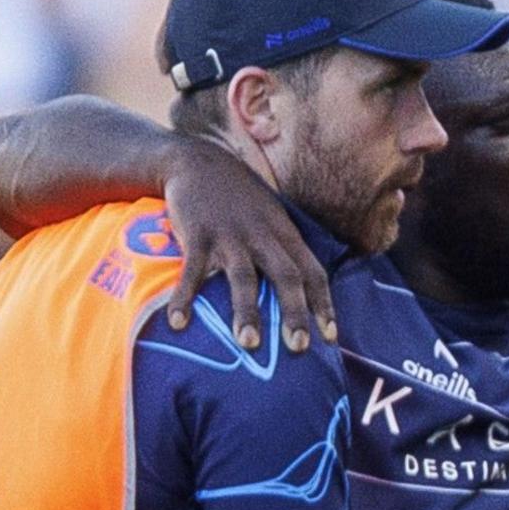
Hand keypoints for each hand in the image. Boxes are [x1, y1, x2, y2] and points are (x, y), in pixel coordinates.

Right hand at [160, 140, 337, 352]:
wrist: (198, 161)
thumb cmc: (240, 200)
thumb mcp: (272, 219)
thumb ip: (285, 251)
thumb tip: (302, 296)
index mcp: (284, 235)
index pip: (313, 272)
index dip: (323, 304)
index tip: (330, 338)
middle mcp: (262, 236)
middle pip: (286, 276)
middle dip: (294, 312)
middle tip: (298, 348)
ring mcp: (230, 235)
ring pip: (243, 277)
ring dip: (246, 311)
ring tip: (248, 344)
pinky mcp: (197, 234)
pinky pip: (192, 270)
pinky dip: (184, 297)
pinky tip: (178, 323)